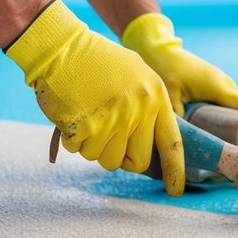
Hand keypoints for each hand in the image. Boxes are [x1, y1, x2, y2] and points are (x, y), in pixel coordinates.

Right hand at [7, 0, 184, 195]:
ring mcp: (114, 120)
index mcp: (155, 97)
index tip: (175, 191)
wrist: (62, 46)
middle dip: (120, 156)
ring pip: (105, 159)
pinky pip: (79, 151)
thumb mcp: (135, 75)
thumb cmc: (96, 61)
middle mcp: (139, 110)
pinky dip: (71, 139)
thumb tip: (149, 144)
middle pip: (135, 161)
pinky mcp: (87, 127)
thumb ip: (146, 106)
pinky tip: (72, 114)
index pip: (172, 143)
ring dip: (92, 146)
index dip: (175, 170)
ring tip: (87, 116)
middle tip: (107, 137)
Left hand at [122, 14, 237, 147]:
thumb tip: (180, 142)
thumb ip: (177, 118)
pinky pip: (233, 102)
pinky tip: (229, 130)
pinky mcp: (217, 84)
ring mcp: (223, 83)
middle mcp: (227, 85)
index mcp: (221, 88)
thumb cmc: (166, 69)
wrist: (161, 49)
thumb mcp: (170, 96)